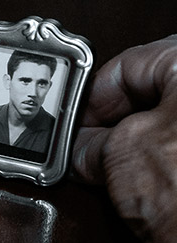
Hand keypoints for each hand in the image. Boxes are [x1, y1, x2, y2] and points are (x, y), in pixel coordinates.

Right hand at [72, 36, 176, 242]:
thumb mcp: (119, 153)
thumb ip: (93, 142)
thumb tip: (85, 149)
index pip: (131, 63)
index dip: (93, 96)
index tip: (75, 122)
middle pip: (158, 88)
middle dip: (118, 118)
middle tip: (91, 146)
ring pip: (174, 118)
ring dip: (143, 139)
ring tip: (118, 168)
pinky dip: (169, 156)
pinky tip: (152, 180)